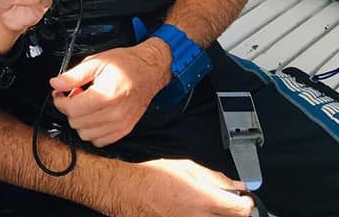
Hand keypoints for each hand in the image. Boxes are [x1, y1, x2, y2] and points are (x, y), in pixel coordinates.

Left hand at [49, 40, 170, 145]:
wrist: (149, 70)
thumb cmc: (125, 63)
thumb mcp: (96, 62)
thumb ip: (73, 75)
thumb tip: (55, 84)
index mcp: (107, 95)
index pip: (72, 109)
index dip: (60, 100)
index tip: (60, 92)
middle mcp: (115, 114)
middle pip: (77, 123)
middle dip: (70, 109)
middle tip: (74, 94)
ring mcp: (122, 125)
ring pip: (86, 135)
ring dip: (80, 121)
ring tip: (86, 104)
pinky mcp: (125, 130)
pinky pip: (100, 141)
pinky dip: (92, 131)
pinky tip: (94, 115)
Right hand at [118, 158, 254, 216]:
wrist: (131, 191)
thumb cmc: (154, 177)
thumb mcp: (186, 167)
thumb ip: (215, 177)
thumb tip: (236, 185)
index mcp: (204, 199)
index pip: (241, 209)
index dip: (247, 203)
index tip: (244, 198)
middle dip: (235, 211)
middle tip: (227, 202)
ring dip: (220, 215)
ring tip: (210, 206)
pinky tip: (197, 210)